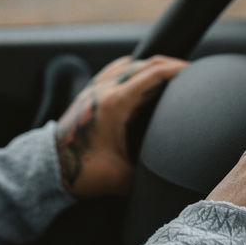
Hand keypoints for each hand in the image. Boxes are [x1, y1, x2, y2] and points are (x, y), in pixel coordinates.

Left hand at [53, 55, 186, 197]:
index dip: (176, 70)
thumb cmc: (83, 172)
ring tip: (171, 75)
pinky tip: (142, 77)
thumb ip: (150, 176)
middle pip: (143, 64)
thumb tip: (174, 179)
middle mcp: (104, 90)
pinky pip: (115, 69)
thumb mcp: (123, 179)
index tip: (196, 71)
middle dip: (169, 65)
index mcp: (115, 104)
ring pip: (129, 64)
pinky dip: (133, 68)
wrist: (49, 167)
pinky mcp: (89, 92)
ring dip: (151, 66)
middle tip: (192, 73)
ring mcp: (95, 88)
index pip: (152, 75)